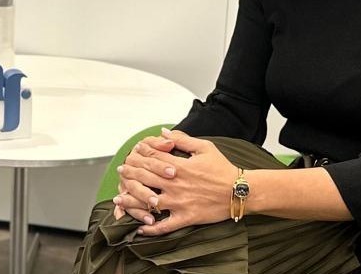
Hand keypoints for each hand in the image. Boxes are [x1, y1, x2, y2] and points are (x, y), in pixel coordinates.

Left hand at [119, 130, 236, 235]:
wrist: (240, 191)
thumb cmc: (223, 169)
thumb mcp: (204, 148)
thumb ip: (182, 138)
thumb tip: (163, 132)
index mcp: (179, 167)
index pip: (152, 158)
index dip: (139, 155)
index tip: (131, 154)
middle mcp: (176, 185)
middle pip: (145, 178)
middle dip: (130, 173)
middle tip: (121, 172)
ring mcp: (179, 202)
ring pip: (149, 202)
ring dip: (132, 200)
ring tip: (120, 198)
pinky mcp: (186, 218)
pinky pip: (165, 226)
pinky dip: (151, 228)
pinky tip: (140, 227)